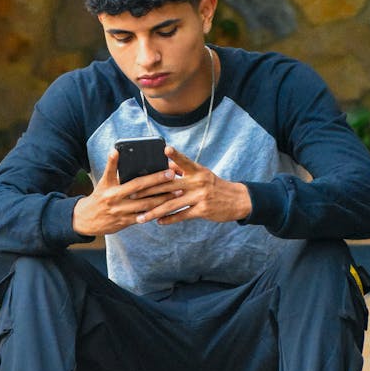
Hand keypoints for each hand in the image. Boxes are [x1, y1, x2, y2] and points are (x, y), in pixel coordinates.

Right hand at [72, 149, 184, 236]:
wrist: (86, 219)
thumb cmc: (98, 196)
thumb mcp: (103, 181)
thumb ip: (111, 167)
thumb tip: (115, 150)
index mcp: (115, 191)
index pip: (138, 183)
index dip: (154, 178)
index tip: (168, 172)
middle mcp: (120, 203)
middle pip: (146, 196)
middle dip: (163, 190)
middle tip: (178, 184)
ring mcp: (123, 215)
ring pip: (147, 209)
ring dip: (163, 203)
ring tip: (177, 196)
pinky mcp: (125, 224)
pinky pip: (143, 218)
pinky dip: (154, 214)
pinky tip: (166, 210)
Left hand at [133, 145, 252, 225]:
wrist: (237, 200)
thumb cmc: (214, 184)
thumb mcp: (202, 174)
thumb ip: (184, 170)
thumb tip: (165, 164)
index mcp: (197, 170)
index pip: (184, 161)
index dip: (175, 155)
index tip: (165, 148)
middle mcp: (198, 182)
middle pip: (169, 185)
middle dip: (148, 191)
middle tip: (132, 195)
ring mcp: (200, 196)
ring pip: (172, 204)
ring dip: (154, 211)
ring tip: (141, 217)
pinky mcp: (203, 210)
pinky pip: (182, 215)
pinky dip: (169, 219)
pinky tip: (158, 222)